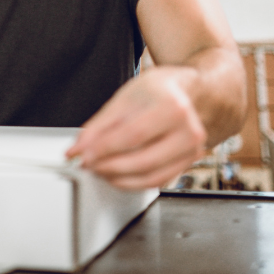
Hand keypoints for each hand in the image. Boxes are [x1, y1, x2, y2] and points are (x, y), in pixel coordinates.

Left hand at [65, 67, 206, 189]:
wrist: (189, 93)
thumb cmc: (156, 91)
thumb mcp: (125, 97)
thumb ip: (100, 124)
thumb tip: (79, 148)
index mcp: (171, 106)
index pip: (131, 135)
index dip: (102, 148)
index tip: (81, 154)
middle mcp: (188, 130)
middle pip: (142, 160)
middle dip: (108, 166)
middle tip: (87, 164)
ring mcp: (193, 150)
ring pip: (151, 176)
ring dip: (119, 178)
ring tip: (99, 170)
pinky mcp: (190, 163)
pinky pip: (158, 180)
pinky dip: (134, 182)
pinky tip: (117, 175)